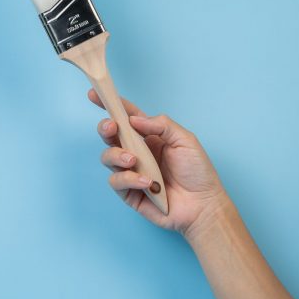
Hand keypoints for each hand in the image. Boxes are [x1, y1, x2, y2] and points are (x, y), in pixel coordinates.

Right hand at [88, 89, 227, 238]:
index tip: (94, 94)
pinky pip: (117, 181)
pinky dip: (129, 179)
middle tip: (112, 127)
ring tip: (133, 160)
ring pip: (108, 157)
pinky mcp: (129, 192)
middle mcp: (138, 152)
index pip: (127, 117)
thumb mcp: (185, 140)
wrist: (203, 205)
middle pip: (111, 136)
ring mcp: (132, 172)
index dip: (111, 105)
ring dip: (117, 155)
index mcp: (149, 137)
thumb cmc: (197, 171)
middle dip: (106, 128)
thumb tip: (134, 120)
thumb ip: (161, 125)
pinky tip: (148, 182)